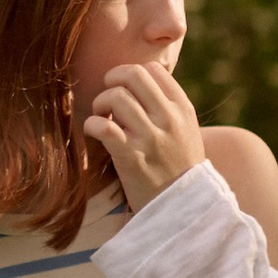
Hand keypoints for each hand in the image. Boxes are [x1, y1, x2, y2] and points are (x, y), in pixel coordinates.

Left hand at [86, 60, 205, 210]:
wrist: (184, 207)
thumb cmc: (178, 168)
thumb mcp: (186, 131)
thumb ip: (167, 107)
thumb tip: (137, 84)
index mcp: (182, 108)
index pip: (153, 69)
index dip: (131, 75)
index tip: (125, 91)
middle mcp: (169, 118)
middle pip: (133, 74)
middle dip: (112, 80)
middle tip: (107, 99)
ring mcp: (151, 137)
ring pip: (116, 96)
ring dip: (100, 104)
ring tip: (102, 118)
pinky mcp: (132, 157)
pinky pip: (104, 127)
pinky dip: (92, 124)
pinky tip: (94, 132)